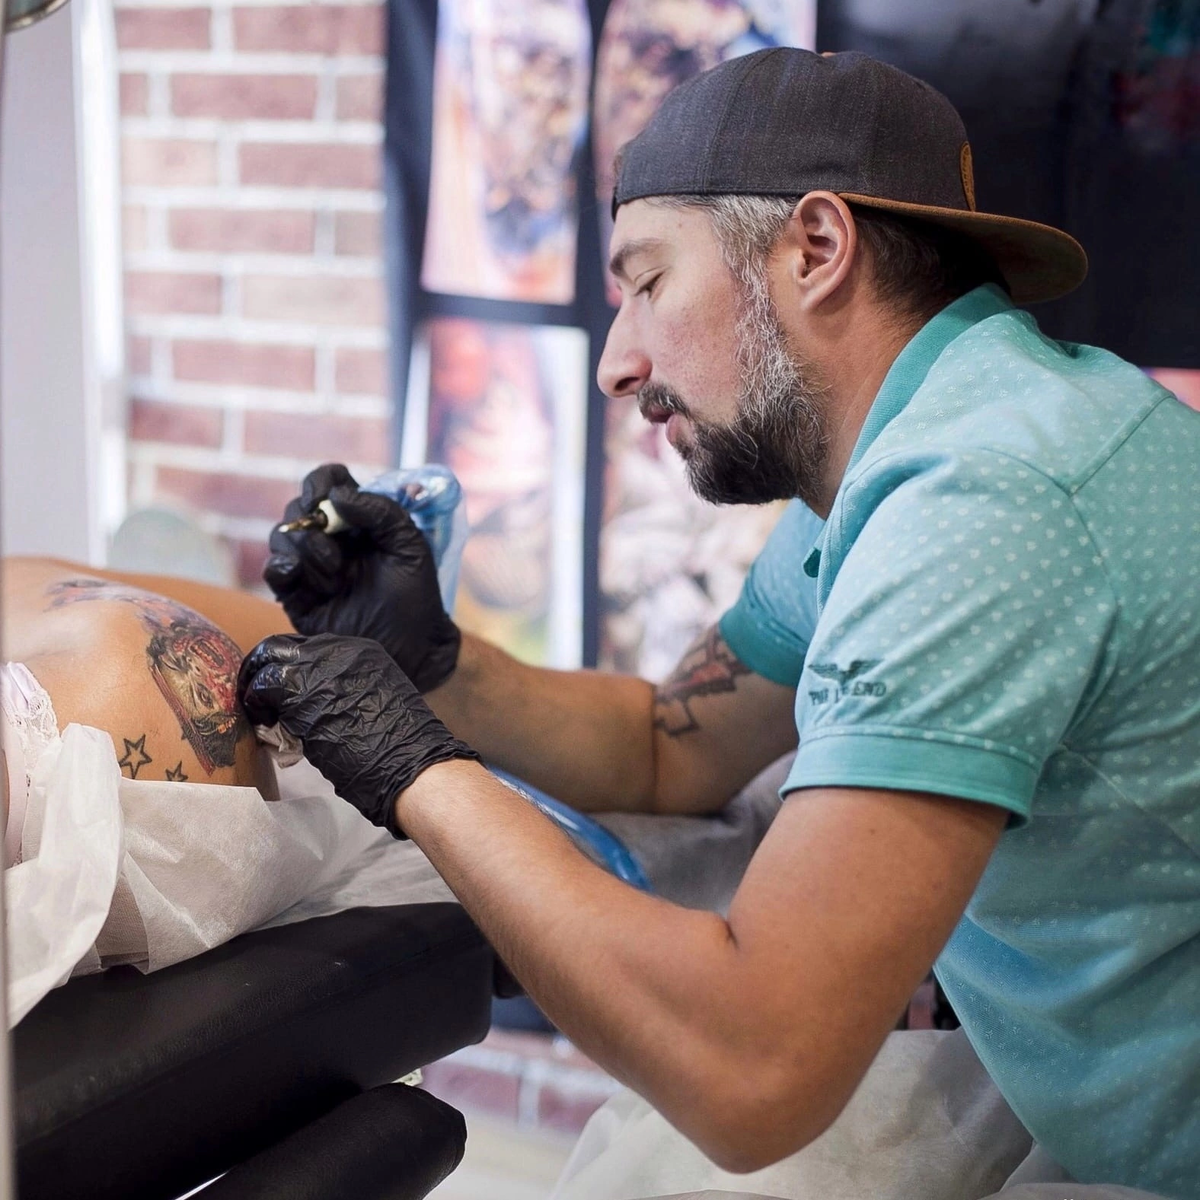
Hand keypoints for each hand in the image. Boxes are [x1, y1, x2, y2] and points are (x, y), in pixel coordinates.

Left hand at [238, 634, 480, 836]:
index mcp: (362, 651)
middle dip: (265, 668)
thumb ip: (344, 693)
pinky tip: (262, 724)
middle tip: (258, 697)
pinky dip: (255, 702)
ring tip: (258, 712)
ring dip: (257, 684)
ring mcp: (319, 663)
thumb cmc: (399, 749)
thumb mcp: (374, 703)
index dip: (291, 668)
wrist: (409, 763)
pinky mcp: (300, 686)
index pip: (310, 647)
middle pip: (284, 645)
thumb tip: (311, 707)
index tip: (282, 693)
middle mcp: (340, 648)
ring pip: (268, 658)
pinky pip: (262, 686)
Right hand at [263, 463, 461, 691]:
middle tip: (333, 543)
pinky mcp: (297, 597)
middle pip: (299, 507)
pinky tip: (298, 572)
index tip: (326, 495)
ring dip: (306, 547)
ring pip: (282, 535)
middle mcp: (331, 540)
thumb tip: (338, 495)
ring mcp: (311, 568)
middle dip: (311, 519)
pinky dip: (281, 565)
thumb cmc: (415, 598)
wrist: (409, 651)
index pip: (329, 484)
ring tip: (335, 574)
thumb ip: (381, 512)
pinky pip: (275, 571)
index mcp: (359, 522)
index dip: (322, 482)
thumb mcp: (410, 547)